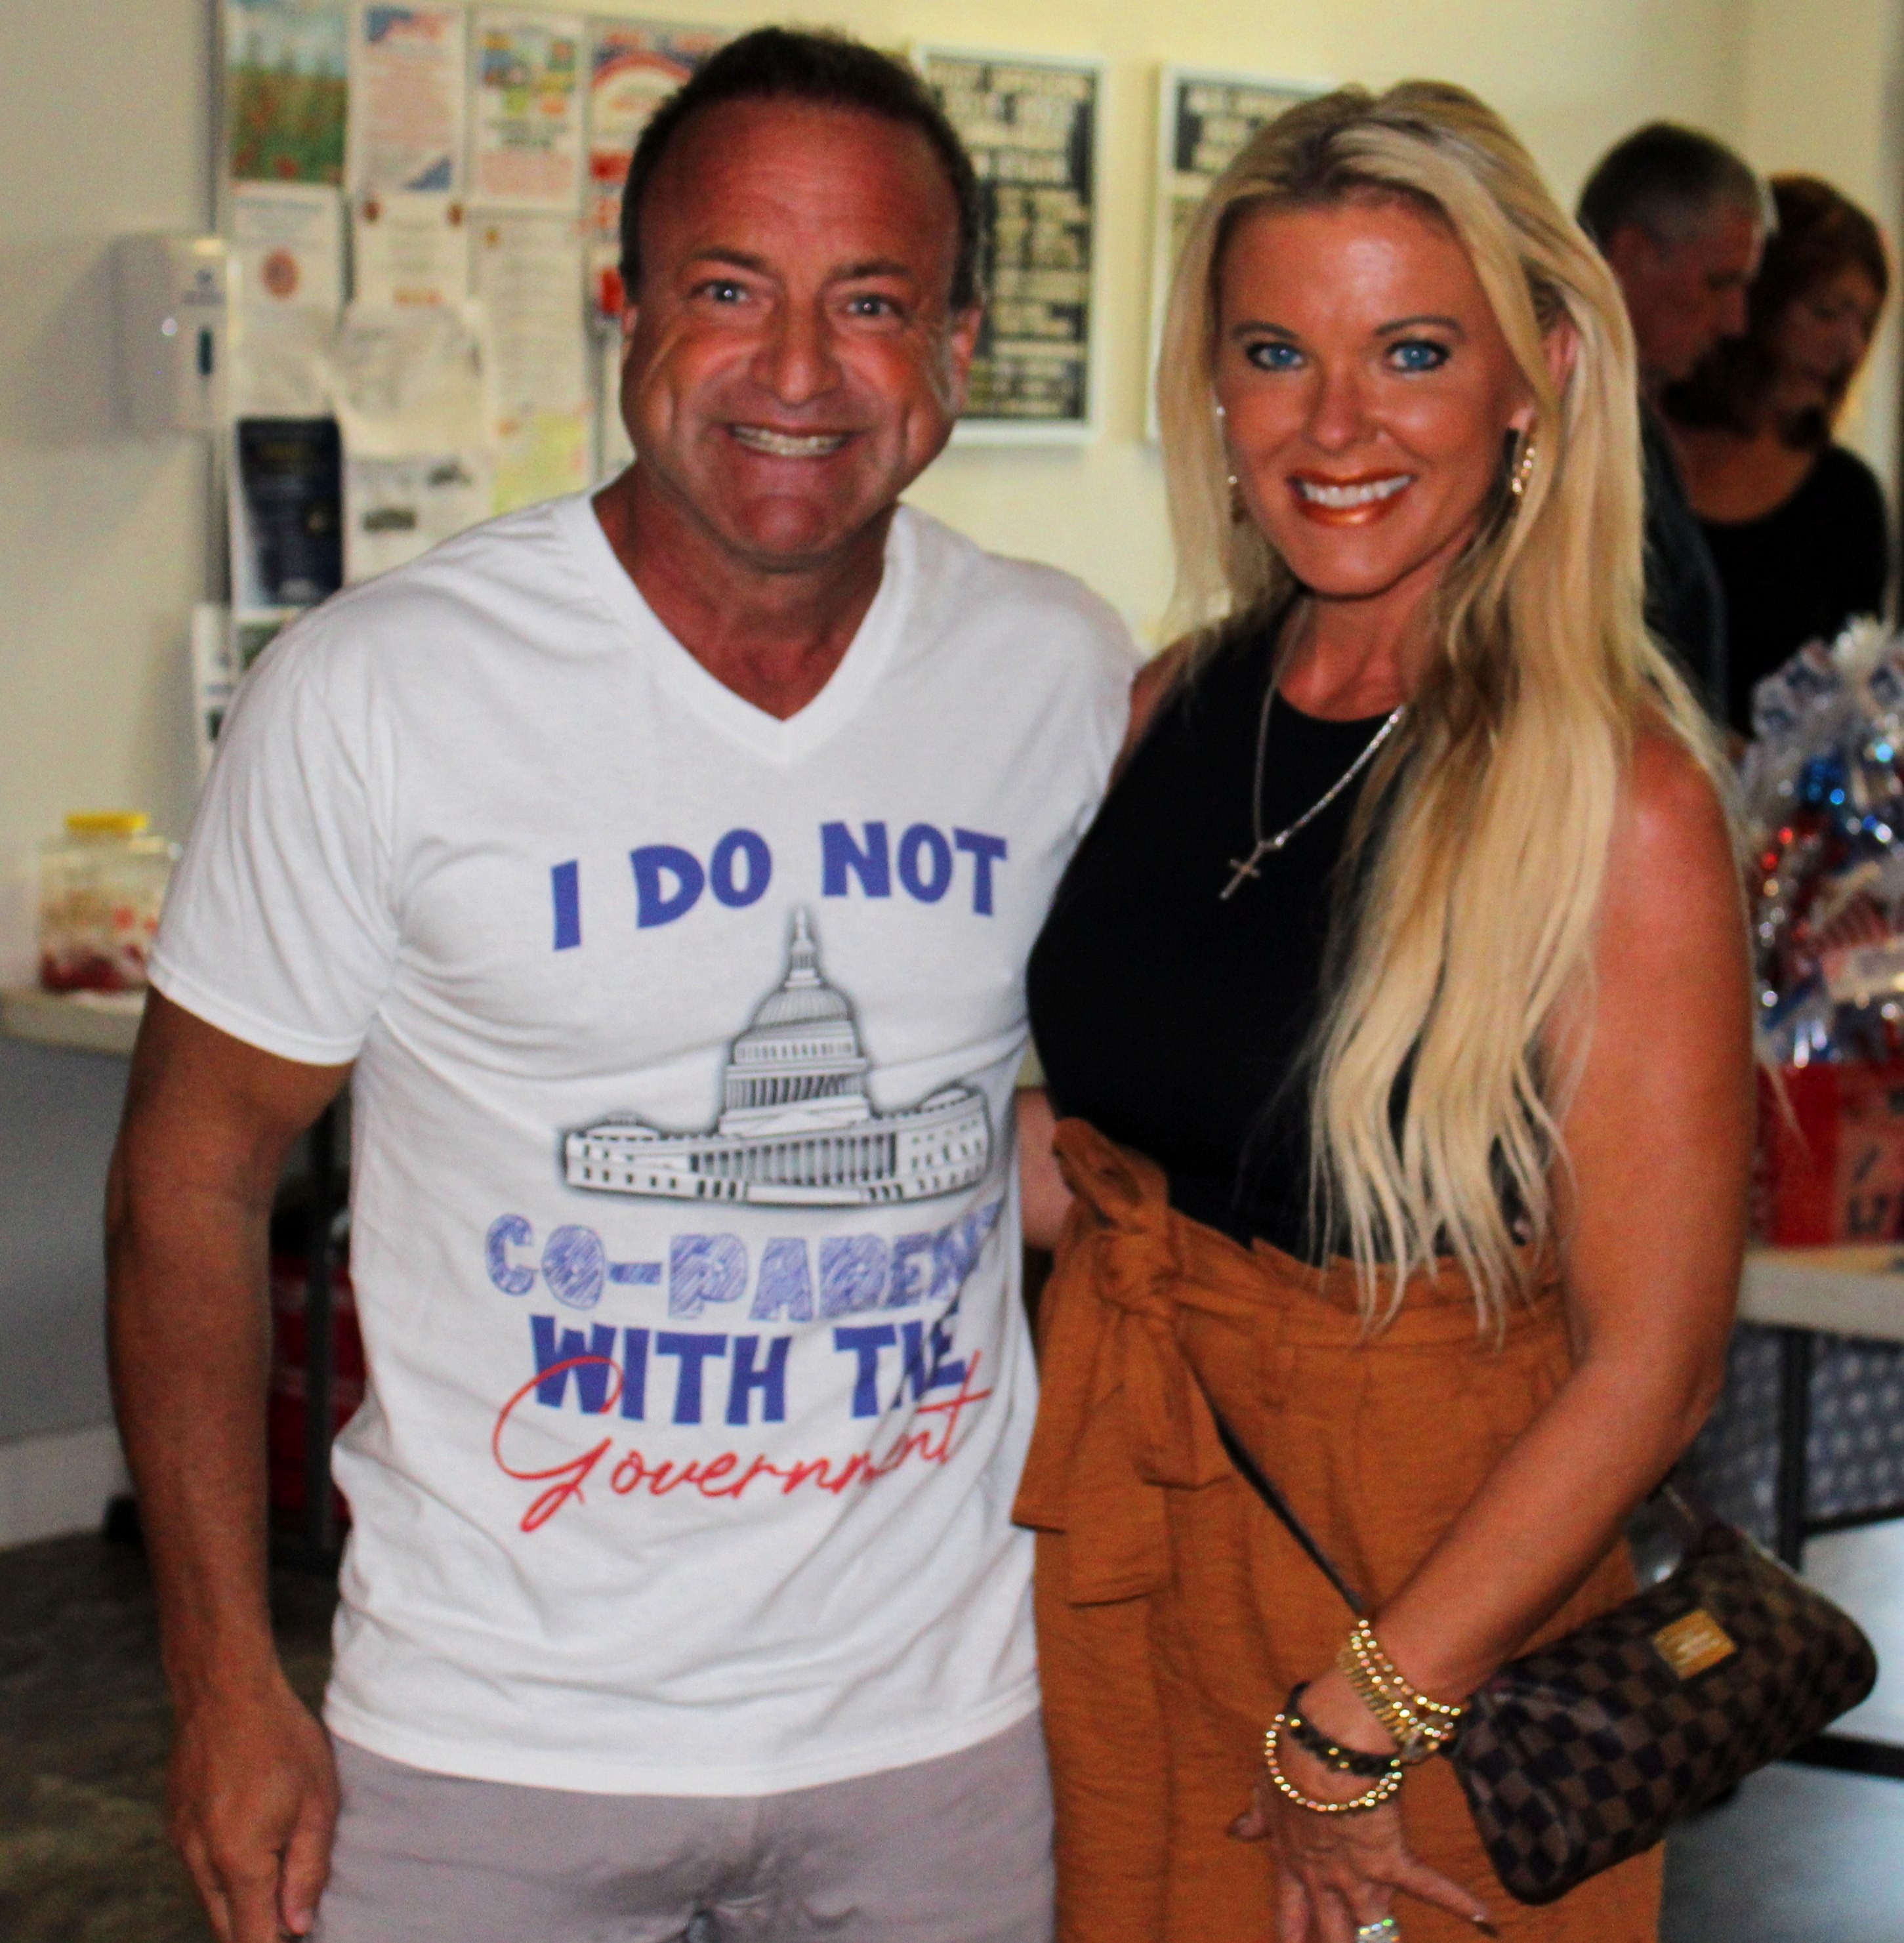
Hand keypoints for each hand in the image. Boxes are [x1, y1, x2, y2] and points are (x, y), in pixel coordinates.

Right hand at [167, 1672, 339, 1940]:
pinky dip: (225, 1874)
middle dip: (260, 1930)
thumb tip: (298, 1926)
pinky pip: (199, 1869)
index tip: (300, 1936)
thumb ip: (308, 1869)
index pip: (252, 1939)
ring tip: (282, 1875)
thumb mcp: (317, 1801)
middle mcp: (200, 1861)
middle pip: (228, 1928)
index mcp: (239, 1860)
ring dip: (243, 1902)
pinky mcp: (175, 1824)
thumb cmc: (282, 1738)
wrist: (225, 1688)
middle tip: (297, 1913)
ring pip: (212, 1900)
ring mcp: (182, 1843)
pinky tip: (255, 1843)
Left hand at [1229, 1671, 1490, 1942]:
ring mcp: (1359, 1874)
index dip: (1291, 1940)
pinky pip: (1430, 1886)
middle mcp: (1326, 1879)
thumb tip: (1235, 1832)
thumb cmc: (1289, 1761)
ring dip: (1385, 1941)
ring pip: (1375, 1926)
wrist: (1318, 1751)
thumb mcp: (1264, 1791)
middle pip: (1334, 1934)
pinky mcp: (1392, 1858)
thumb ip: (1256, 1817)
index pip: (1290, 1917)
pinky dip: (1459, 1901)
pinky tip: (1486, 1920)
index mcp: (1293, 1862)